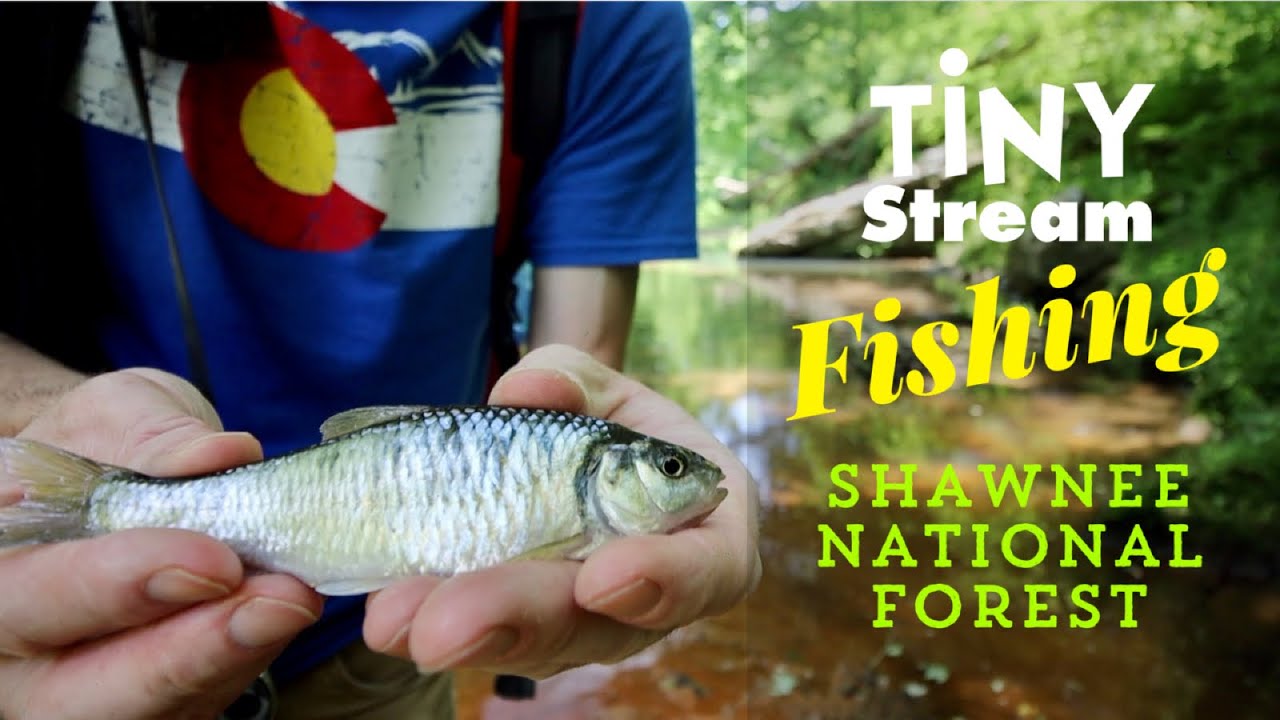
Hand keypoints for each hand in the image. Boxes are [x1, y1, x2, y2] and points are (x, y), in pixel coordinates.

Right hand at [0, 369, 321, 719]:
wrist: (111, 475)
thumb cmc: (101, 445)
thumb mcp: (114, 415)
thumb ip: (152, 436)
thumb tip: (219, 455)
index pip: (36, 598)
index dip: (122, 584)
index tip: (214, 557)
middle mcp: (19, 652)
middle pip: (81, 694)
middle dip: (188, 653)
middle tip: (277, 602)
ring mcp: (80, 689)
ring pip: (151, 712)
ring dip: (232, 661)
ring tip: (294, 601)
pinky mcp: (153, 702)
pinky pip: (195, 706)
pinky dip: (246, 663)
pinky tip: (282, 614)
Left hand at [363, 344, 760, 678]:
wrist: (562, 467)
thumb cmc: (605, 426)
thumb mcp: (599, 387)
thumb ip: (572, 379)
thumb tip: (529, 390)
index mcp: (701, 532)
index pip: (706, 571)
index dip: (663, 582)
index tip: (600, 576)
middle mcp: (647, 598)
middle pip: (596, 626)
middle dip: (518, 620)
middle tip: (449, 625)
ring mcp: (580, 624)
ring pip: (529, 643)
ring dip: (459, 633)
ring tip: (392, 618)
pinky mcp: (517, 632)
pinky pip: (479, 636)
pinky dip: (429, 620)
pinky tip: (387, 613)